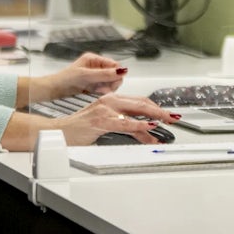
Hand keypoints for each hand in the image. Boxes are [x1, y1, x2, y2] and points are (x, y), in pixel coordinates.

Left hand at [46, 51, 127, 98]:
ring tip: (98, 91)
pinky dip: (102, 92)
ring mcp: (95, 77)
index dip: (117, 74)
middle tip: (104, 89)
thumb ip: (104, 74)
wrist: (54, 89)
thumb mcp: (86, 75)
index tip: (114, 83)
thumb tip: (122, 71)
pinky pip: (104, 89)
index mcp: (94, 59)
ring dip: (107, 88)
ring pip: (111, 83)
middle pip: (114, 74)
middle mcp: (96, 66)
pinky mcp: (93, 86)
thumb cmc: (66, 79)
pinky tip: (96, 93)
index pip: (114, 64)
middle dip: (112, 82)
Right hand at [54, 94, 176, 145]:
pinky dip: (140, 124)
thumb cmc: (80, 129)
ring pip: (137, 110)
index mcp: (111, 100)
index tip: (167, 114)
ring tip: (168, 122)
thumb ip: (125, 126)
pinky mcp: (101, 121)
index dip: (156, 107)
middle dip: (161, 110)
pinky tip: (150, 127)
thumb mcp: (107, 126)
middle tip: (174, 117)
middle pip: (142, 102)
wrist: (59, 132)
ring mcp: (105, 110)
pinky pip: (125, 122)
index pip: (139, 100)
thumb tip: (145, 134)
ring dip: (155, 116)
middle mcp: (109, 101)